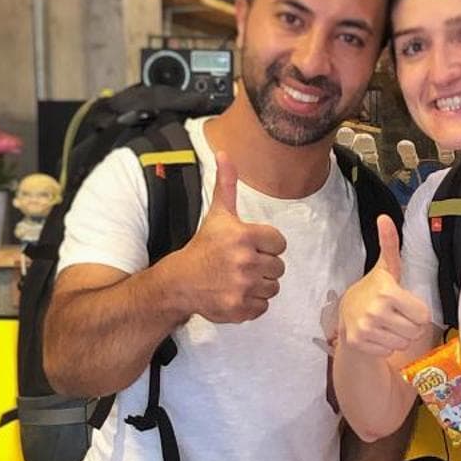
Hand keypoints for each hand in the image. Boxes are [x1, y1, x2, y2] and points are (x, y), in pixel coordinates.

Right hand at [168, 153, 286, 323]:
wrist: (180, 282)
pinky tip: (236, 293)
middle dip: (264, 266)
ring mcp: (243, 287)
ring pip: (273, 287)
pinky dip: (253, 303)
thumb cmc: (203, 246)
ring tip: (240, 279)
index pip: (280, 243)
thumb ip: (226, 184)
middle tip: (242, 264)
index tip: (249, 246)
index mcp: (244, 236)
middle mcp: (246, 261)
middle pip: (279, 267)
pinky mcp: (240, 308)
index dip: (267, 245)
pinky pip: (263, 307)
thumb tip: (224, 152)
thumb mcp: (217, 214)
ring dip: (260, 285)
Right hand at [338, 215, 429, 356]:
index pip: (424, 316)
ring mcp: (365, 328)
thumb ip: (390, 244)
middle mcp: (375, 310)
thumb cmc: (374, 289)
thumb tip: (384, 218)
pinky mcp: (359, 343)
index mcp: (387, 291)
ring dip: (399, 338)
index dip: (418, 313)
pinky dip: (386, 347)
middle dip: (410, 326)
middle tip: (397, 317)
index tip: (406, 306)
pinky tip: (377, 335)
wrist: (346, 313)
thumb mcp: (386, 267)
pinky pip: (389, 352)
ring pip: (403, 344)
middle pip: (416, 332)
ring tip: (387, 325)